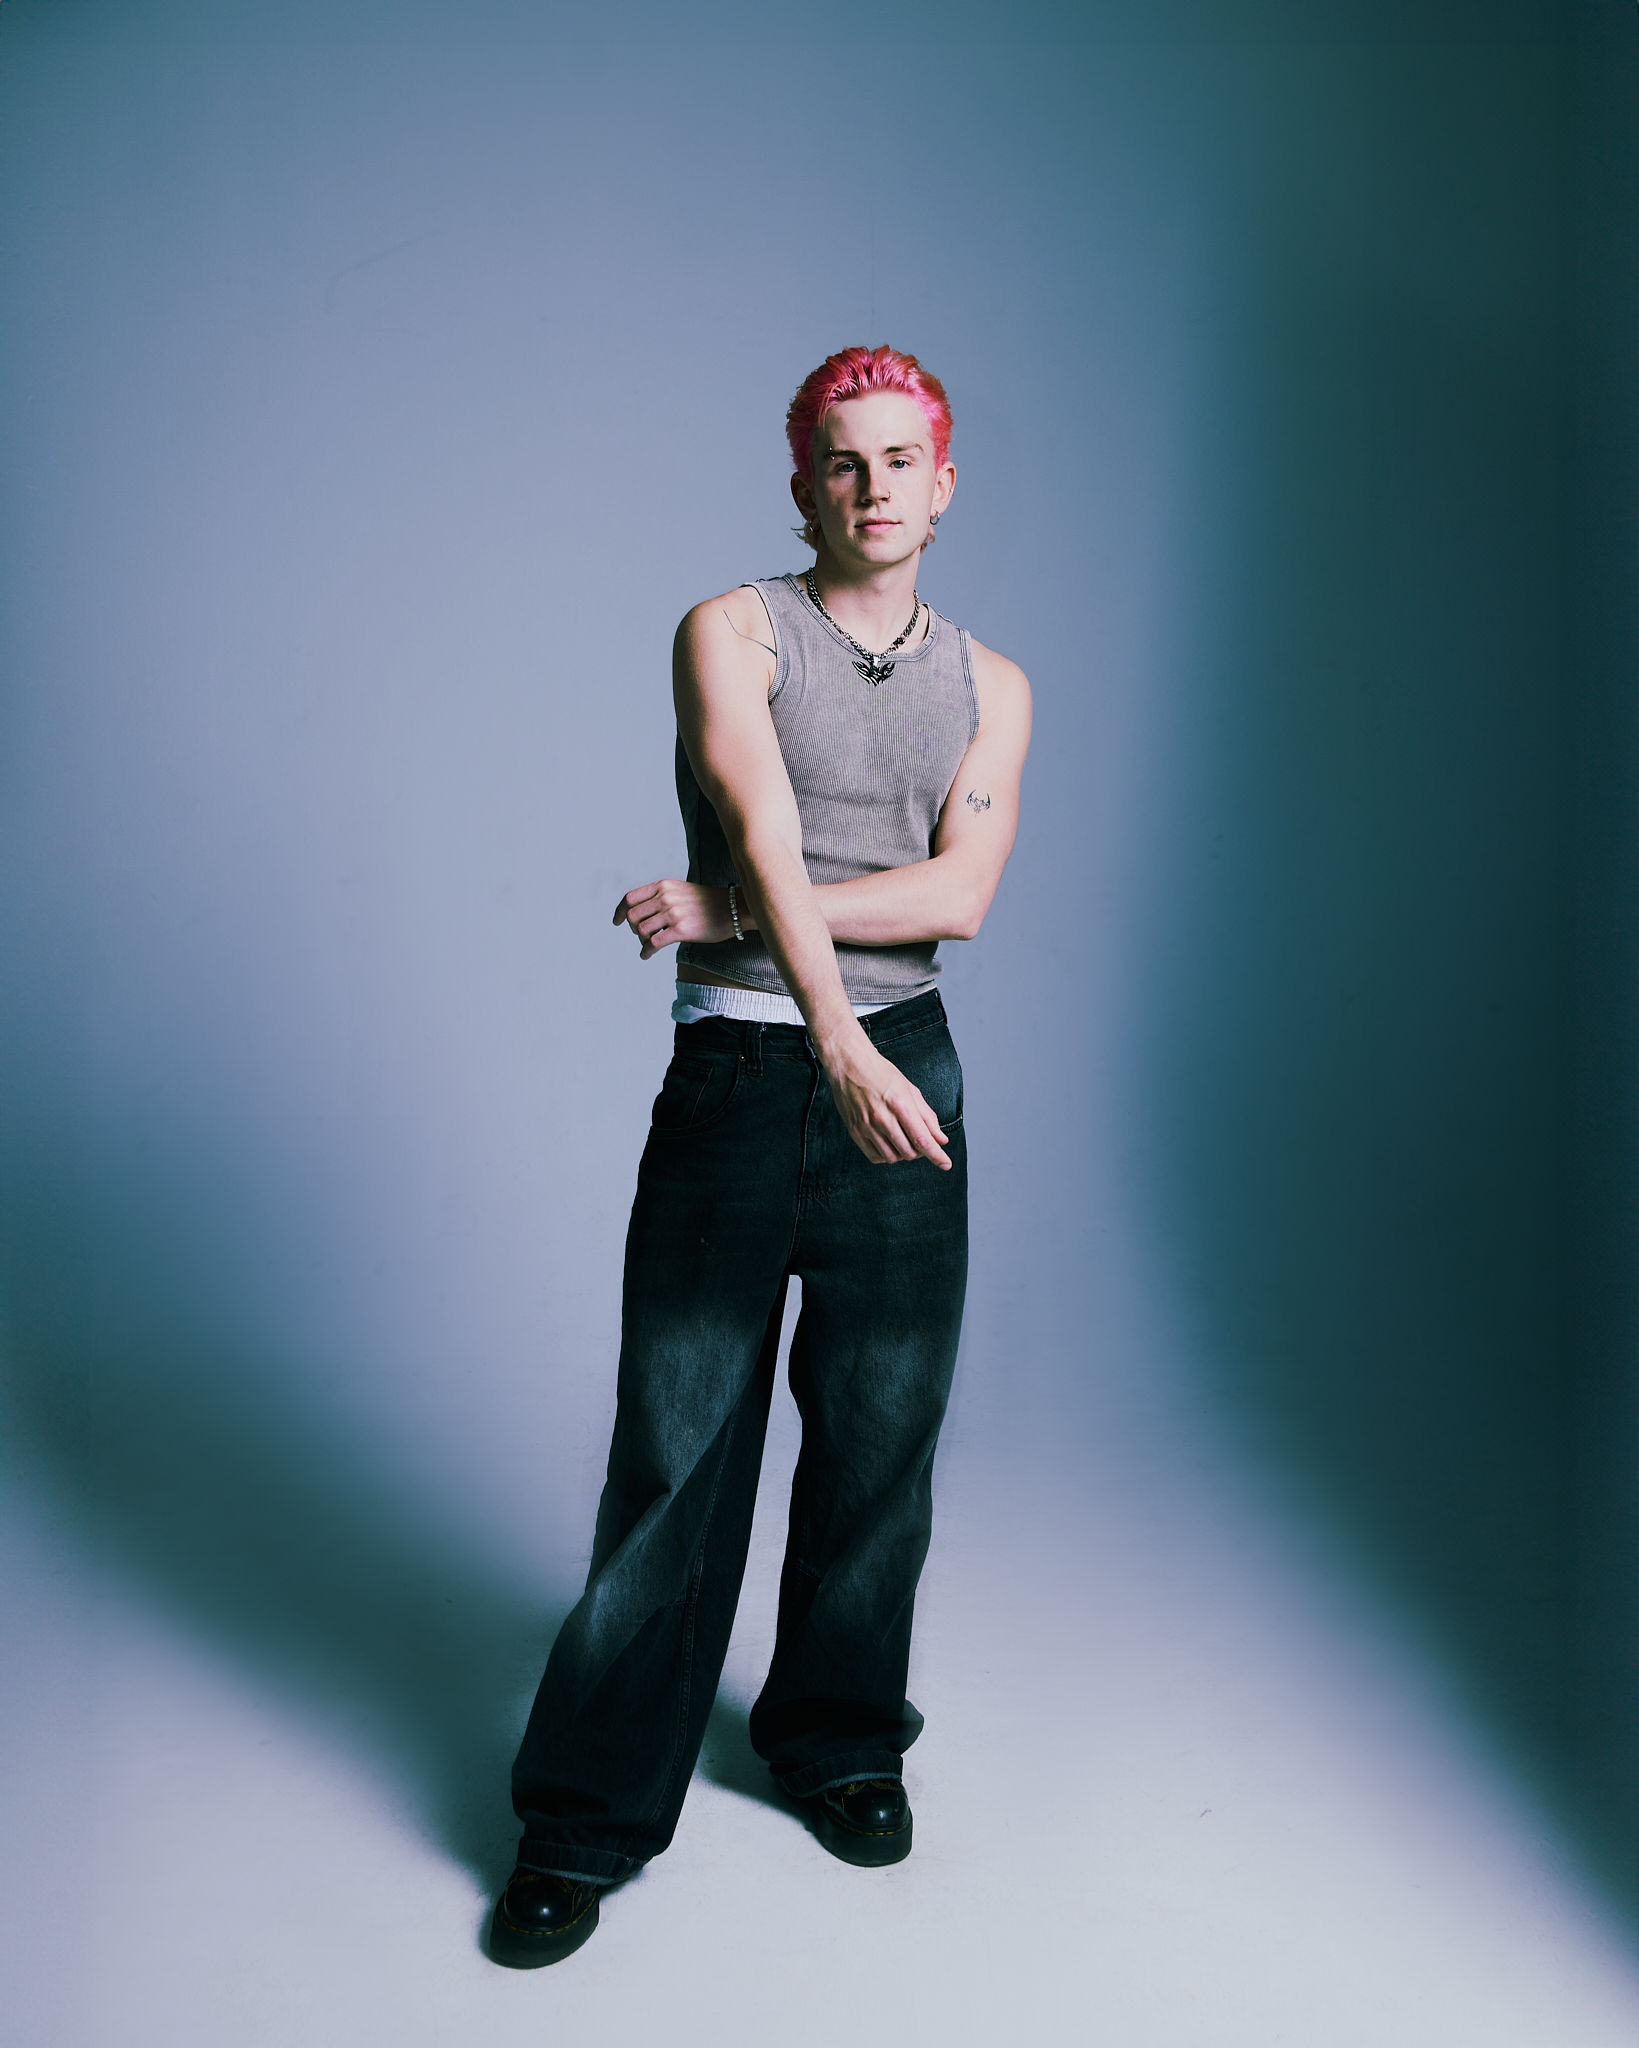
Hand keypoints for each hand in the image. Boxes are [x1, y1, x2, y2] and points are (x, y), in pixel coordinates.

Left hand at [613, 878, 736, 958]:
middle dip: (633, 929)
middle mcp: (665, 897)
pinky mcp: (681, 930)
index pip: (630, 898)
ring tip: (648, 945)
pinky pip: (654, 943)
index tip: (616, 921)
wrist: (734, 908)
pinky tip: (647, 955)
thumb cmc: (709, 902)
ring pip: (641, 930)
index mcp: (663, 886)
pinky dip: (646, 951)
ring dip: (641, 940)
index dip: (619, 911)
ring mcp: (673, 913)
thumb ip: (662, 897)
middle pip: (632, 916)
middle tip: (641, 935)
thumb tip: (644, 913)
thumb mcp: (681, 891)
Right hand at [823, 1033, 951, 1169]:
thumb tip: (941, 1139)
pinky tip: (889, 1144)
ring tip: (904, 1139)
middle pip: (909, 1151)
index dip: (936, 1155)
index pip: (922, 1139)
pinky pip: (875, 1157)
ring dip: (903, 1154)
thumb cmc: (881, 1073)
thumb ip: (927, 1117)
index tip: (946, 1164)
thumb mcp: (910, 1090)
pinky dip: (886, 1156)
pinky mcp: (855, 1131)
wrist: (849, 1064)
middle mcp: (882, 1117)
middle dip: (920, 1151)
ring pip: (892, 1157)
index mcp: (900, 1104)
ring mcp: (866, 1126)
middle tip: (919, 1139)